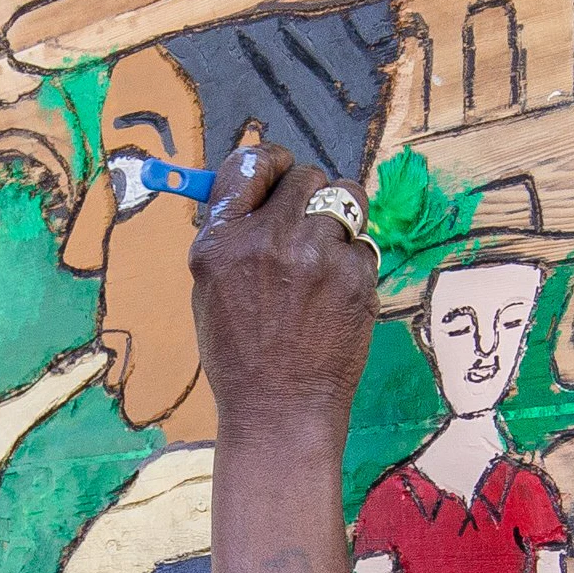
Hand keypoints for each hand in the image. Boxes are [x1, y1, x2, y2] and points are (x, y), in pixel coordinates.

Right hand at [190, 126, 375, 446]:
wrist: (279, 410)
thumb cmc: (241, 357)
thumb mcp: (210, 290)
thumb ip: (232, 237)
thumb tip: (260, 193)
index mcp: (222, 240)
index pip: (251, 163)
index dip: (272, 163)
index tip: (281, 171)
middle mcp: (268, 238)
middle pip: (306, 176)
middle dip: (310, 196)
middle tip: (308, 225)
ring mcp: (316, 255)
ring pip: (347, 201)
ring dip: (340, 221)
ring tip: (327, 257)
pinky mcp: (355, 275)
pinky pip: (363, 245)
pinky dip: (354, 265)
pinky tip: (336, 298)